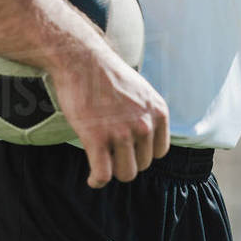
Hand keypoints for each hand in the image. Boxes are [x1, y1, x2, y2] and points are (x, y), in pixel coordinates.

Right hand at [46, 47, 169, 187]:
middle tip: (110, 152)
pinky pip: (103, 175)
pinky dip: (97, 181)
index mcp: (158, 111)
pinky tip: (92, 179)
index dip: (142, 153)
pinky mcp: (97, 139)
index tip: (127, 149)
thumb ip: (146, 114)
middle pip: (143, 165)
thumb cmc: (106, 74)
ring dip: (112, 172)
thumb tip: (143, 139)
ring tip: (101, 164)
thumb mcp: (140, 90)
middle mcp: (145, 124)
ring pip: (125, 173)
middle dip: (126, 162)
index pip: (159, 152)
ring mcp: (122, 133)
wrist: (81, 59)